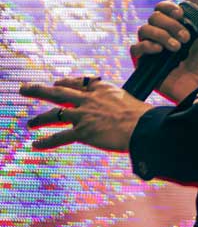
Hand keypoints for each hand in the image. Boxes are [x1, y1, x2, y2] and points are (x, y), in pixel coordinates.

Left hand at [22, 77, 152, 152]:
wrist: (143, 126)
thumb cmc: (143, 115)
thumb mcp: (129, 100)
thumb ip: (119, 103)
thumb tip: (126, 110)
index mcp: (102, 88)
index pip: (79, 82)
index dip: (66, 82)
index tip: (58, 82)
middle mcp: (89, 99)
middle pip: (59, 92)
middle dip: (39, 90)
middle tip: (24, 88)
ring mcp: (84, 115)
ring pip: (55, 114)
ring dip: (39, 118)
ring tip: (29, 123)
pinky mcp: (83, 131)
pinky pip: (60, 137)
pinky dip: (46, 141)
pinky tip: (36, 144)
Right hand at [130, 0, 197, 102]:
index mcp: (176, 24)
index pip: (163, 7)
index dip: (170, 7)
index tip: (182, 15)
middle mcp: (162, 33)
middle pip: (154, 15)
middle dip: (171, 24)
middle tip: (186, 38)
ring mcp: (152, 47)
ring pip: (144, 29)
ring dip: (162, 35)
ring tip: (177, 48)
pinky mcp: (144, 62)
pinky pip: (135, 47)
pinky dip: (147, 46)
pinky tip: (160, 51)